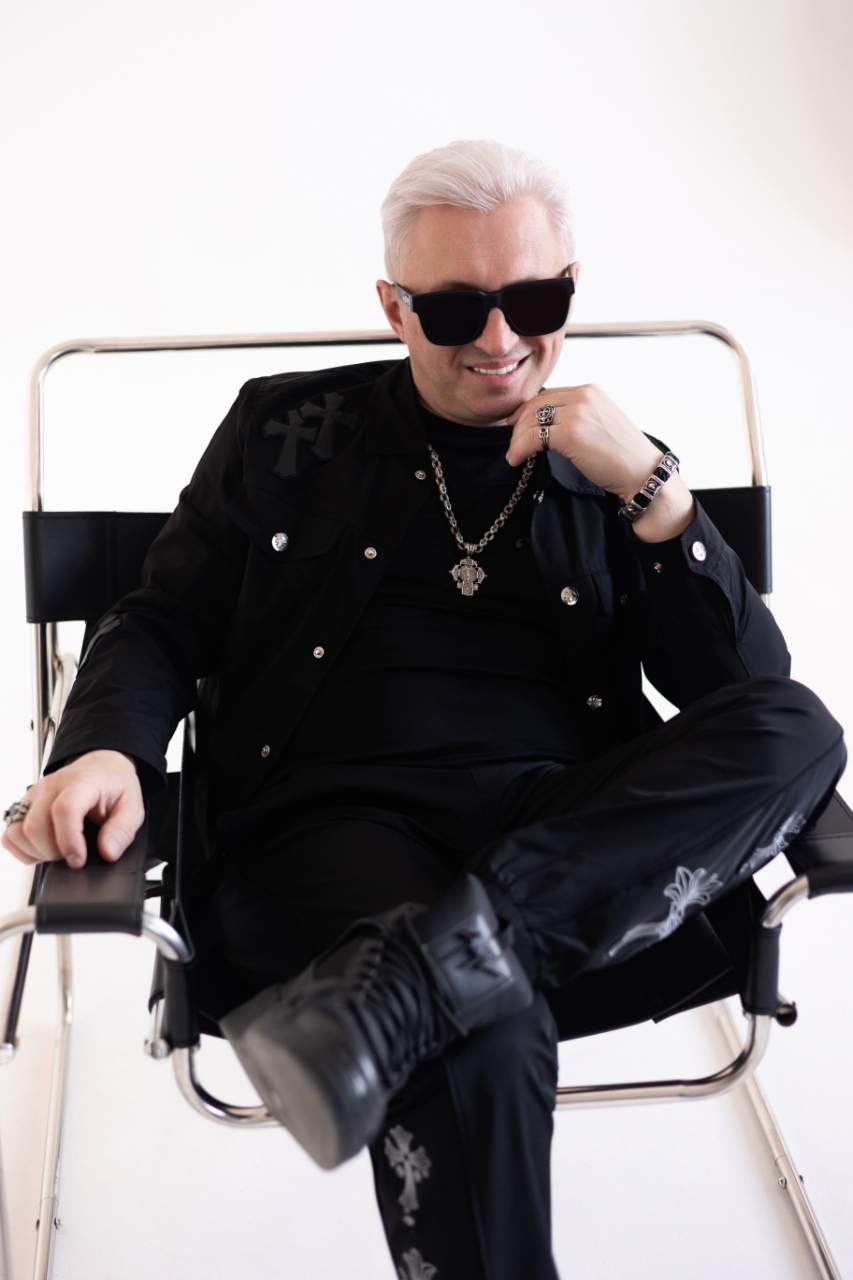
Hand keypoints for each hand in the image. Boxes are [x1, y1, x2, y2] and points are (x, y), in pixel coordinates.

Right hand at [1, 750, 143, 869]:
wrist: (101, 767)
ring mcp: (34, 795)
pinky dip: (23, 849)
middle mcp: (51, 786)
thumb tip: (108, 852)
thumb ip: (122, 830)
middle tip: (74, 855)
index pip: (64, 810)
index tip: (79, 859)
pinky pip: (10, 835)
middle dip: (54, 852)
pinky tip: (44, 848)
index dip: (69, 841)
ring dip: (37, 851)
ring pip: (18, 832)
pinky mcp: (24, 806)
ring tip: (59, 850)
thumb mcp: (133, 805)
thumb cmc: (114, 784)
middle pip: (35, 827)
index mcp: (80, 782)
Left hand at [506, 385, 694, 541]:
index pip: (548, 395)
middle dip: (518, 424)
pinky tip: (516, 459)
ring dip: (517, 439)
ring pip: (531, 420)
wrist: (642, 472)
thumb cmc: (622, 455)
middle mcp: (582, 396)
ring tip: (514, 454)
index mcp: (589, 390)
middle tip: (513, 442)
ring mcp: (577, 413)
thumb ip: (577, 415)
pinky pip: (533, 438)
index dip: (527, 410)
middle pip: (535, 404)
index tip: (516, 424)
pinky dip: (519, 449)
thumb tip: (548, 423)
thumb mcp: (600, 422)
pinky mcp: (570, 433)